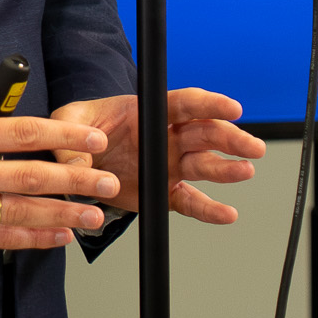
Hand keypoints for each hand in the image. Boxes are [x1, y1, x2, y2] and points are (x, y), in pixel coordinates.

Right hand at [0, 92, 121, 249]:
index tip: (94, 140)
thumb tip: (8, 125)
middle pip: (30, 178)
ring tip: (95, 216)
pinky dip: (31, 239)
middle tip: (110, 183)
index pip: (23, 134)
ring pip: (19, 214)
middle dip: (75, 181)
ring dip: (62, 216)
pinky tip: (59, 235)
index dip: (63, 138)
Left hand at [51, 88, 264, 223]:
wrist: (76, 158)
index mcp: (149, 112)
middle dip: (230, 138)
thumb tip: (80, 162)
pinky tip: (226, 213)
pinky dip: (208, 210)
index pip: (186, 103)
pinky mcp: (161, 191)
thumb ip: (72, 141)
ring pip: (204, 165)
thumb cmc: (78, 131)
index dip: (210, 104)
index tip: (232, 107)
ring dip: (227, 168)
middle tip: (251, 146)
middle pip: (205, 134)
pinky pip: (189, 201)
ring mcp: (167, 165)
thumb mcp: (66, 124)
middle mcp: (165, 137)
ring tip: (245, 171)